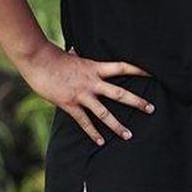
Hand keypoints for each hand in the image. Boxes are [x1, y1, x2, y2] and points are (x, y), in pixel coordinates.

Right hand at [21, 44, 153, 145]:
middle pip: (120, 93)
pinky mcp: (69, 104)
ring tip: (129, 135)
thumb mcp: (71, 55)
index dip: (139, 70)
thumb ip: (78, 56)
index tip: (154, 74)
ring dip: (117, 125)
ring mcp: (82, 94)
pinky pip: (84, 122)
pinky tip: (101, 142)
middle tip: (152, 109)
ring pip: (104, 113)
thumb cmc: (53, 57)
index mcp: (95, 67)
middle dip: (137, 102)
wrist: (37, 60)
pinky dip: (93, 133)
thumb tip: (75, 49)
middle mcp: (92, 82)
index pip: (122, 67)